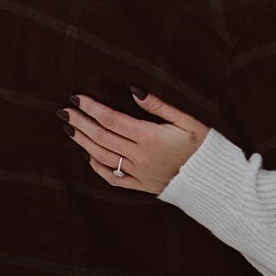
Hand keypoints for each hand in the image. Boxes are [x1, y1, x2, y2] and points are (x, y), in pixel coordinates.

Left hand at [62, 91, 208, 193]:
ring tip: (70, 128)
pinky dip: (97, 167)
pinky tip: (88, 155)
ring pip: (102, 157)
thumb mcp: (188, 118)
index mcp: (149, 138)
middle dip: (81, 122)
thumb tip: (134, 90)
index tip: (77, 97)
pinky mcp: (140, 185)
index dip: (92, 108)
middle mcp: (139, 157)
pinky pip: (112, 178)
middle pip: (102, 137)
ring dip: (83, 142)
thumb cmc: (202, 144)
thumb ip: (160, 105)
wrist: (211, 179)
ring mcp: (137, 173)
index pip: (112, 120)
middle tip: (64, 110)